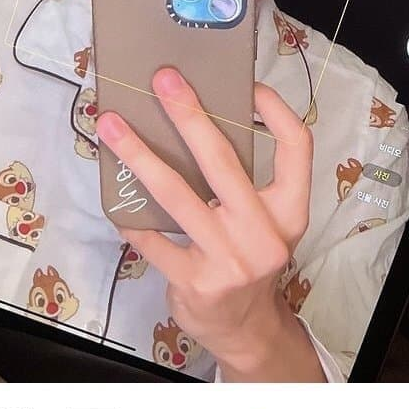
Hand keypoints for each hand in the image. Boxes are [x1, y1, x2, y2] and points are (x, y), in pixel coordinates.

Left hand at [96, 67, 324, 381]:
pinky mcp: (194, 281)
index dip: (274, 110)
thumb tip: (200, 118)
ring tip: (112, 125)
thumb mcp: (267, 222)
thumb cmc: (250, 259)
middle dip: (189, 115)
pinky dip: (129, 215)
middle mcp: (264, 234)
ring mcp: (229, 259)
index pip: (296, 148)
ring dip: (139, 154)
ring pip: (176, 194)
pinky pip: (151, 238)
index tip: (246, 83)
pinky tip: (114, 196)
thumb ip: (249, 181)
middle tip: (162, 80)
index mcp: (289, 211)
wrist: (243, 327)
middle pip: (224, 161)